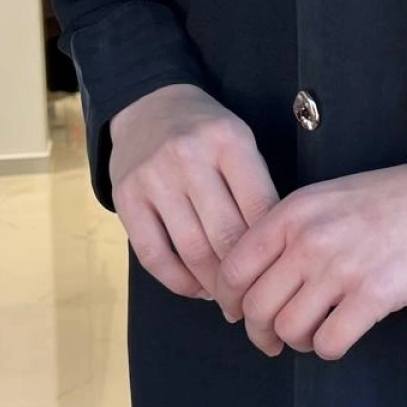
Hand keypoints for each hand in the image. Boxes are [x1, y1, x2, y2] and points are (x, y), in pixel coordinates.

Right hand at [109, 84, 278, 300]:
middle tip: (257, 299)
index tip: (281, 274)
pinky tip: (196, 288)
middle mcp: (189, 157)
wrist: (149, 107)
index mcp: (228, 141)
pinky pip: (153, 255)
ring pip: (192, 250)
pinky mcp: (125, 198)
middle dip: (245, 277)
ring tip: (230, 299)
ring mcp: (153, 178)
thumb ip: (255, 189)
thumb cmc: (207, 134)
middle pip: (226, 235)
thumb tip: (272, 256)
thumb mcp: (240, 143)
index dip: (273, 250)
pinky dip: (178, 281)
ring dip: (215, 285)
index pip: (260, 208)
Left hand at [214, 165, 406, 358]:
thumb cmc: (391, 200)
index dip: (230, 302)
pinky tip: (341, 335)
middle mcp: (309, 240)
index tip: (240, 314)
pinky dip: (329, 348)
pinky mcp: (374, 295)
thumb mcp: (327, 199)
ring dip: (298, 341)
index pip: (233, 269)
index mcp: (292, 213)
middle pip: (256, 307)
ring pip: (289, 330)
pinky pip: (330, 343)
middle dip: (260, 333)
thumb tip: (255, 280)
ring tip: (314, 333)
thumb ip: (288, 231)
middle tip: (273, 339)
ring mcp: (341, 268)